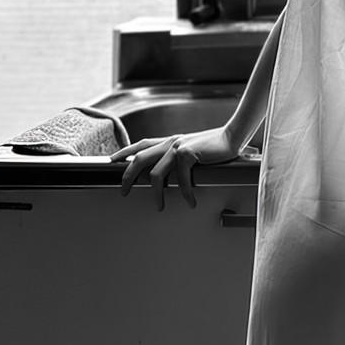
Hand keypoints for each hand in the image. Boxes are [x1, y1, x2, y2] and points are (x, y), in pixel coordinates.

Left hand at [108, 126, 240, 209]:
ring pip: (157, 174)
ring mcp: (178, 147)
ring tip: (159, 206)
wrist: (233, 137)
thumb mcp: (191, 150)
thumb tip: (167, 175)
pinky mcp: (188, 153)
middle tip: (124, 191)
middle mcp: (170, 142)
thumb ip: (178, 158)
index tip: (111, 161)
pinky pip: (181, 180)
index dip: (125, 153)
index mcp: (170, 141)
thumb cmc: (215, 147)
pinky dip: (186, 194)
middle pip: (139, 158)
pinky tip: (190, 201)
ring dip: (156, 194)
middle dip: (128, 175)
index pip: (141, 145)